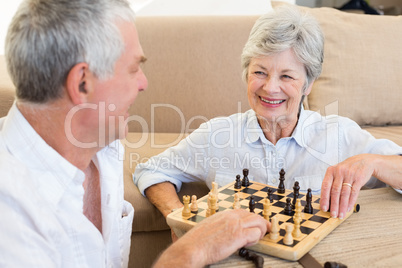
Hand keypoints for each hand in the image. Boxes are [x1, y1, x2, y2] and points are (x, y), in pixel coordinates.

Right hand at [154, 209, 269, 266]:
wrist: (192, 248)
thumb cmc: (196, 242)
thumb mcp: (208, 228)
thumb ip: (219, 227)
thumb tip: (225, 232)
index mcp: (223, 214)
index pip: (243, 212)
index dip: (251, 219)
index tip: (255, 225)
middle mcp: (230, 217)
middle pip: (253, 215)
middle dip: (260, 224)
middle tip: (262, 232)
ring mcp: (235, 225)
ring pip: (258, 222)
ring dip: (260, 231)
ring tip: (256, 239)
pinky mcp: (238, 236)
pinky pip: (255, 233)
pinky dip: (256, 239)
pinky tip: (249, 243)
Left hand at [320, 154, 374, 218]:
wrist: (364, 161)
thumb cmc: (347, 169)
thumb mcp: (337, 172)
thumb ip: (332, 183)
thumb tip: (326, 200)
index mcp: (331, 171)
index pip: (325, 186)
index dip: (324, 198)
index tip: (324, 208)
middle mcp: (339, 172)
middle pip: (335, 192)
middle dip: (334, 205)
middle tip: (333, 215)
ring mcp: (349, 175)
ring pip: (344, 194)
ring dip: (342, 206)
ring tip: (341, 214)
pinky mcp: (359, 179)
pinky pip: (354, 193)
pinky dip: (351, 202)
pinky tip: (348, 209)